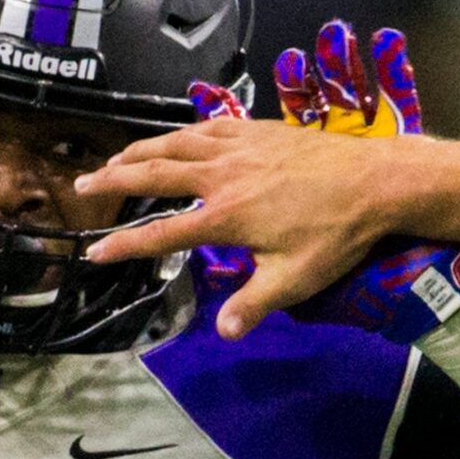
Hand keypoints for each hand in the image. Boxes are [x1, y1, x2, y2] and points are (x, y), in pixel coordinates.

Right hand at [87, 21, 459, 338]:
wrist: (376, 179)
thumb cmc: (337, 233)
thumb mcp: (296, 279)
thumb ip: (254, 304)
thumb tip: (222, 332)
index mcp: (226, 216)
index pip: (162, 233)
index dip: (125, 245)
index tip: (95, 252)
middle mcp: (222, 175)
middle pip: (154, 174)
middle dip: (113, 181)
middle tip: (83, 187)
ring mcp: (238, 147)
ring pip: (174, 143)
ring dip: (139, 151)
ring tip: (114, 159)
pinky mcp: (256, 129)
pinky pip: (205, 126)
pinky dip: (180, 131)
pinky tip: (174, 136)